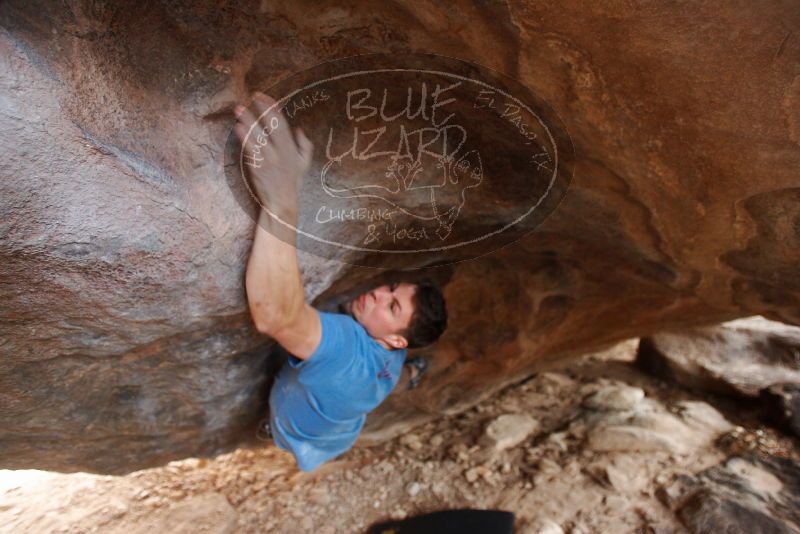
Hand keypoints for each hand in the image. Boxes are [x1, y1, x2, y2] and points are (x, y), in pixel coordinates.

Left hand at [233, 92, 313, 221]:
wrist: (282, 202)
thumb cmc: (292, 182)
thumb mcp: (304, 163)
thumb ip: (304, 146)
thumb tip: (298, 129)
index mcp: (291, 148)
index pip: (281, 122)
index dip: (271, 107)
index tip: (261, 96)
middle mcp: (280, 151)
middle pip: (270, 126)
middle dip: (259, 110)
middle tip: (248, 98)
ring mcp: (268, 159)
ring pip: (257, 136)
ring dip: (248, 121)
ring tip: (238, 109)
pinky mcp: (257, 167)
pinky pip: (250, 150)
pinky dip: (244, 138)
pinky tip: (238, 128)